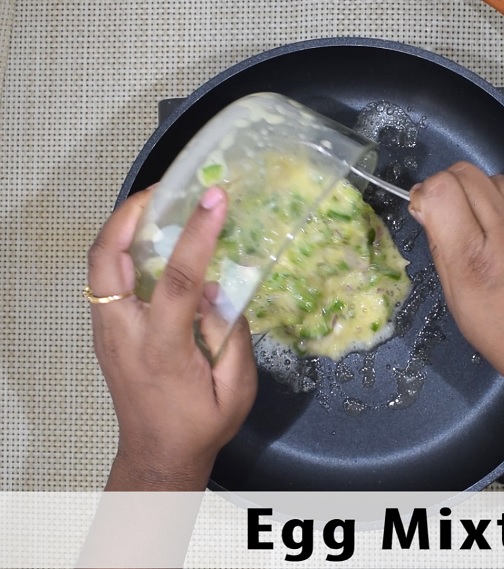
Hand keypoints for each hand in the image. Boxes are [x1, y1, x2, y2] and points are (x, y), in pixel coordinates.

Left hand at [87, 186, 257, 489]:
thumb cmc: (202, 425)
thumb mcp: (235, 388)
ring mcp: (106, 333)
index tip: (215, 198)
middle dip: (129, 214)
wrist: (158, 454)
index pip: (177, 280)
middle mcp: (123, 334)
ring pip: (99, 266)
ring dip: (122, 228)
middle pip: (107, 260)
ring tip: (157, 205)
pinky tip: (150, 243)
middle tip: (164, 190)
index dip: (197, 234)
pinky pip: (106, 280)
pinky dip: (122, 250)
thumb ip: (230, 334)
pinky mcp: (104, 333)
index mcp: (162, 349)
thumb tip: (215, 288)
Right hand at [410, 163, 503, 490]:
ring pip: (502, 181)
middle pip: (468, 174)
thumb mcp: (460, 301)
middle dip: (453, 187)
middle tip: (457, 214)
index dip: (429, 192)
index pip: (441, 188)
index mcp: (475, 258)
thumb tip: (429, 207)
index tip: (429, 207)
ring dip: (490, 198)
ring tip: (497, 232)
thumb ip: (443, 248)